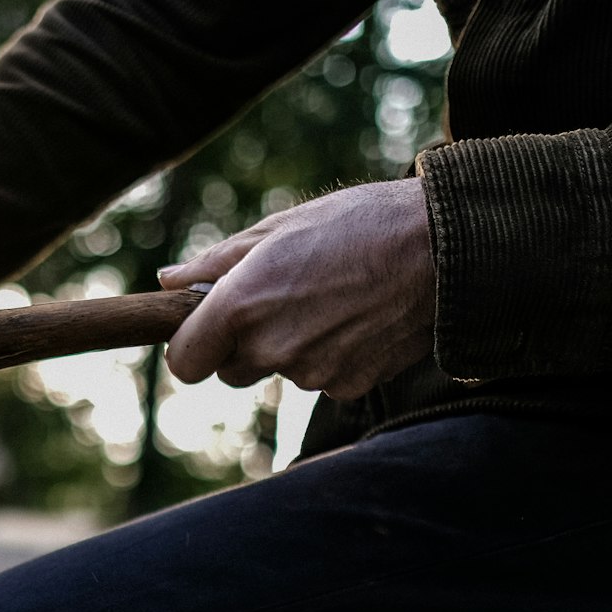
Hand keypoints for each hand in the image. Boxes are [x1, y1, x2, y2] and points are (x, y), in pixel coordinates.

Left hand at [158, 178, 434, 399]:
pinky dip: (333, 356)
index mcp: (240, 306)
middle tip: (285, 298)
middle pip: (232, 370)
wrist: (443, 246)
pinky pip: (322, 379)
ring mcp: (311, 374)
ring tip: (332, 297)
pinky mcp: (348, 387)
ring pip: (280, 371)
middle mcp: (270, 348)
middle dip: (245, 343)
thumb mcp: (279, 228)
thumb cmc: (357, 224)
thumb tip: (168, 281)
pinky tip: (359, 317)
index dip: (192, 347)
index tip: (206, 330)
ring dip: (293, 346)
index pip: (185, 363)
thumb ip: (215, 263)